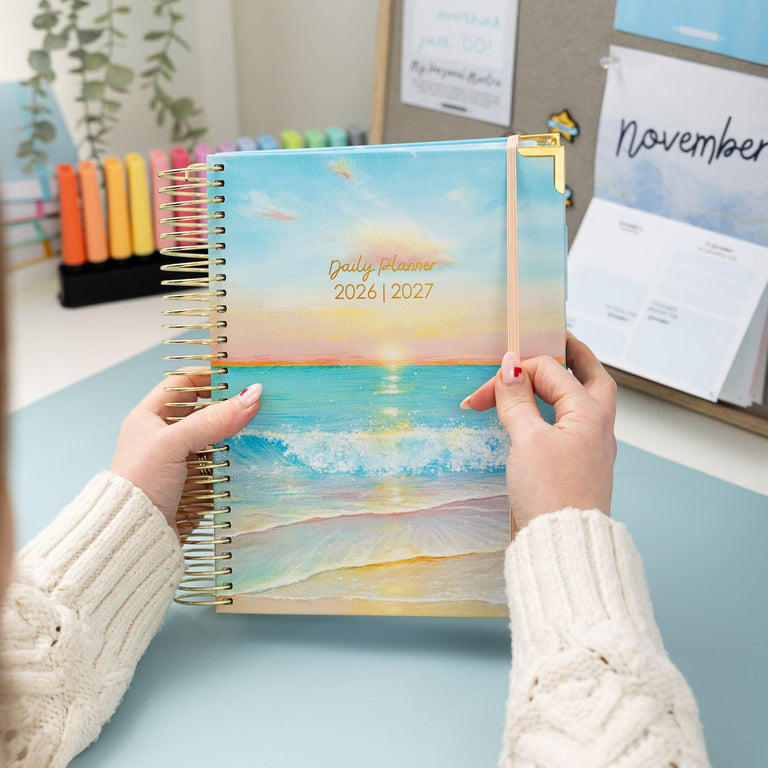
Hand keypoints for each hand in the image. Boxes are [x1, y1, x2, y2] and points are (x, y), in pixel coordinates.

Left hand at [110, 373, 261, 533]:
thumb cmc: (140, 482)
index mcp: (149, 418)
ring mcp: (181, 463)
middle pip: (204, 414)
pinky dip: (237, 464)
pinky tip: (255, 457)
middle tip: (259, 403)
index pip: (182, 385)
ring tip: (264, 428)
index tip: (238, 376)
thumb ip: (212, 419)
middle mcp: (165, 438)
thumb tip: (251, 395)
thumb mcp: (173, 443)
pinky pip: (222, 468)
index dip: (208, 377)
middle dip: (230, 409)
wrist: (133, 537)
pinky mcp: (195, 486)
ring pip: (217, 441)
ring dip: (237, 438)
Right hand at [461, 334, 616, 534]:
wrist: (562, 546)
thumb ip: (517, 400)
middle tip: (556, 339)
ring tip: (543, 374)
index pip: (550, 372)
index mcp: (589, 413)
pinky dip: (553, 413)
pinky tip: (537, 417)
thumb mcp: (528, 440)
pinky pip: (569, 427)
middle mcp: (596, 427)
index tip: (484, 391)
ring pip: (581, 403)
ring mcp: (588, 448)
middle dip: (572, 356)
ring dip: (562, 385)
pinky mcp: (575, 467)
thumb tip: (510, 365)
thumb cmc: (550, 492)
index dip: (515, 374)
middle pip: (590, 378)